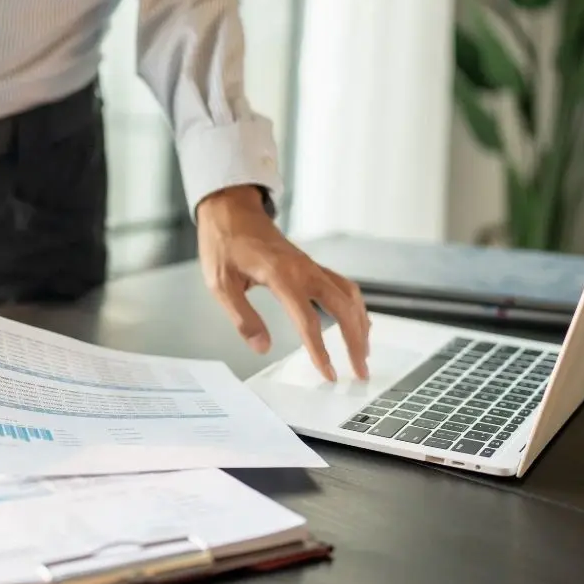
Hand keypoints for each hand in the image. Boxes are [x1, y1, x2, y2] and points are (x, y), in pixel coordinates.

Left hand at [196, 186, 369, 380]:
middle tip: (360, 371)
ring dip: (360, 324)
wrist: (230, 211)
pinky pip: (343, 285)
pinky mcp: (311, 265)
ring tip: (364, 352)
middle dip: (355, 341)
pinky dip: (355, 306)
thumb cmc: (224, 244)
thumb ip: (242, 317)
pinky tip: (358, 322)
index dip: (320, 350)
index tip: (328, 373)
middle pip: (343, 307)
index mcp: (281, 275)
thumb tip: (262, 347)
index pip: (308, 320)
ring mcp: (311, 266)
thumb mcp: (220, 283)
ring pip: (349, 295)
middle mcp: (304, 269)